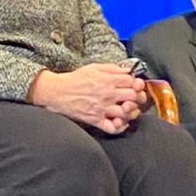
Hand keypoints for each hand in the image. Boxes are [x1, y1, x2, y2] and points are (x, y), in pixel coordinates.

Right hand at [29, 63, 146, 134]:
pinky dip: (120, 127)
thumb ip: (113, 68)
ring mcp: (102, 108)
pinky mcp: (95, 120)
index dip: (137, 83)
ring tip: (129, 110)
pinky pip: (113, 128)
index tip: (135, 85)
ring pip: (126, 112)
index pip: (132, 82)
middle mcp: (107, 94)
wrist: (56, 92)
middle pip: (134, 96)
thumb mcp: (94, 67)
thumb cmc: (75, 79)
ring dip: (131, 112)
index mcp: (108, 80)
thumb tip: (129, 71)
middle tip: (136, 98)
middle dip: (138, 97)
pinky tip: (121, 122)